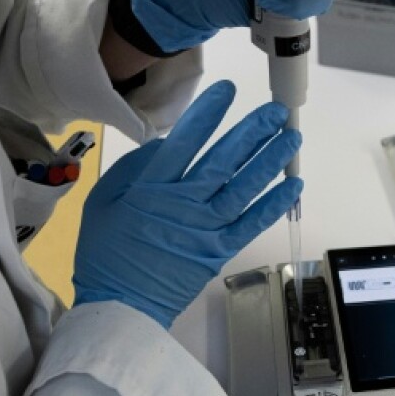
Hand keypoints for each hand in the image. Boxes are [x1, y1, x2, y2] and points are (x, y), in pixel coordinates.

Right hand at [73, 80, 301, 327]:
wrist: (119, 305)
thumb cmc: (106, 251)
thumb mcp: (102, 201)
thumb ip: (135, 168)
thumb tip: (167, 142)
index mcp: (151, 188)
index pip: (185, 142)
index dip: (208, 113)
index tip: (228, 90)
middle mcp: (184, 204)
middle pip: (223, 161)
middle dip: (252, 132)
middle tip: (276, 111)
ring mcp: (205, 228)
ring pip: (244, 188)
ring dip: (270, 161)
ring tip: (291, 138)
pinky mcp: (220, 251)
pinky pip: (252, 224)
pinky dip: (273, 204)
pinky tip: (292, 184)